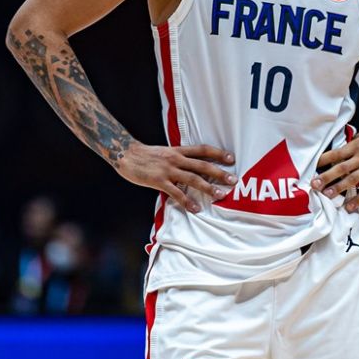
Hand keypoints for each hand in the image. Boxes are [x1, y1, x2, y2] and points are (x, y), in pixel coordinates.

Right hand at [117, 143, 235, 211]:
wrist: (125, 154)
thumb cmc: (146, 154)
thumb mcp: (166, 152)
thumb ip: (179, 158)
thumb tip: (194, 166)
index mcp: (178, 150)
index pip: (203, 149)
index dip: (218, 153)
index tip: (232, 158)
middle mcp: (176, 158)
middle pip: (202, 165)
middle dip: (219, 172)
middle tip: (233, 180)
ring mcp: (168, 170)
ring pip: (193, 179)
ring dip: (208, 187)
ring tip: (220, 195)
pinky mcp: (159, 181)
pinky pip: (176, 193)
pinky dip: (187, 201)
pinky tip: (196, 209)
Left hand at [311, 120, 358, 211]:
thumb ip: (353, 145)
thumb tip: (339, 152)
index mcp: (356, 145)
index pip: (335, 154)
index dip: (322, 160)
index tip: (311, 167)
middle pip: (340, 168)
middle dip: (326, 177)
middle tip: (314, 185)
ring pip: (352, 180)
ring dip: (339, 189)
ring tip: (327, 196)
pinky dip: (358, 199)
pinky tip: (349, 207)